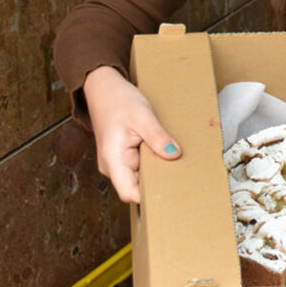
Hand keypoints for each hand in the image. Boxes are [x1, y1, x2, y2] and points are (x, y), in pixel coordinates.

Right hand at [82, 65, 180, 203]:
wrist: (104, 89)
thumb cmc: (118, 101)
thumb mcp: (142, 116)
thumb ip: (157, 137)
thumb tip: (174, 154)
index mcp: (112, 159)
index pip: (128, 193)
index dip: (148, 197)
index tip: (170, 191)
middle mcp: (112, 166)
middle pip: (136, 186)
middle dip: (157, 182)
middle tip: (181, 175)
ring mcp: (117, 162)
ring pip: (139, 176)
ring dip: (156, 170)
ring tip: (175, 161)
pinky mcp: (123, 156)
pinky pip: (139, 166)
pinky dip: (152, 161)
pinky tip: (165, 153)